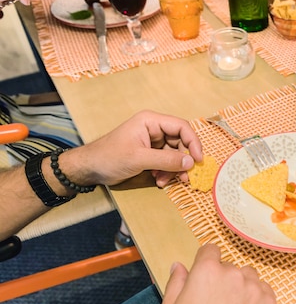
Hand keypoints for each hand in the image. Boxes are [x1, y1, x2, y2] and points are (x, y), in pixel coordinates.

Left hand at [65, 110, 203, 186]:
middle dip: (182, 160)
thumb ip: (166, 160)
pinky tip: (159, 181)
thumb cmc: (109, 157)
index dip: (193, 142)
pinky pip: (166, 162)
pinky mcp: (149, 154)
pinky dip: (166, 172)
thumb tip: (190, 162)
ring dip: (173, 169)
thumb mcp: (139, 159)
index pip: (181, 127)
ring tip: (165, 181)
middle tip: (185, 176)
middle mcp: (154, 129)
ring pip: (174, 154)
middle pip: (180, 142)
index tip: (198, 159)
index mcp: (151, 121)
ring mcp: (152, 142)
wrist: (89, 169)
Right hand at [159, 244, 276, 303]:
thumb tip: (178, 267)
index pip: (210, 249)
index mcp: (207, 272)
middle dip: (222, 279)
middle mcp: (233, 274)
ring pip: (248, 277)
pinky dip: (256, 299)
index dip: (205, 261)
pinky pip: (263, 291)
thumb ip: (175, 284)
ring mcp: (254, 288)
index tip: (204, 273)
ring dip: (241, 286)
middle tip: (214, 302)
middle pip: (228, 266)